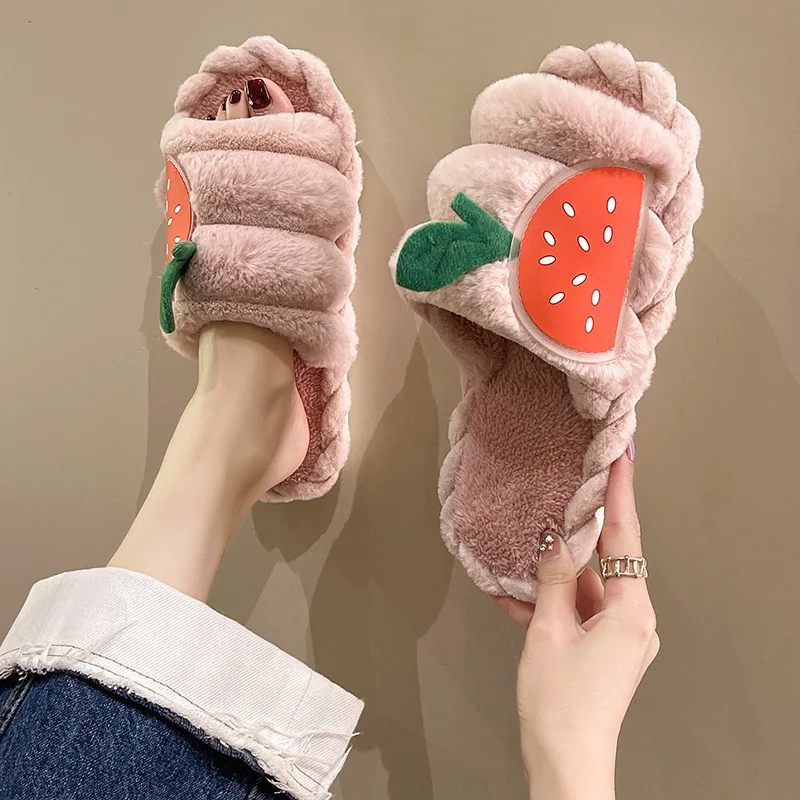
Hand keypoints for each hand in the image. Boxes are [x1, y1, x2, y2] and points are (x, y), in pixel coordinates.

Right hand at [495, 451, 658, 799]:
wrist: (566, 762)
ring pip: (586, 585)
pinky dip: (552, 601)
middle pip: (607, 559)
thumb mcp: (549, 631)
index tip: (619, 457)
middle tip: (571, 488)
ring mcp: (617, 636)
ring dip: (556, 571)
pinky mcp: (600, 649)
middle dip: (583, 528)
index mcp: (631, 612)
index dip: (619, 493)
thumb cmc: (561, 704)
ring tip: (528, 547)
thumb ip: (553, 578)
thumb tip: (552, 538)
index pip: (625, 537)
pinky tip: (519, 592)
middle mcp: (632, 620)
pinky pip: (577, 610)